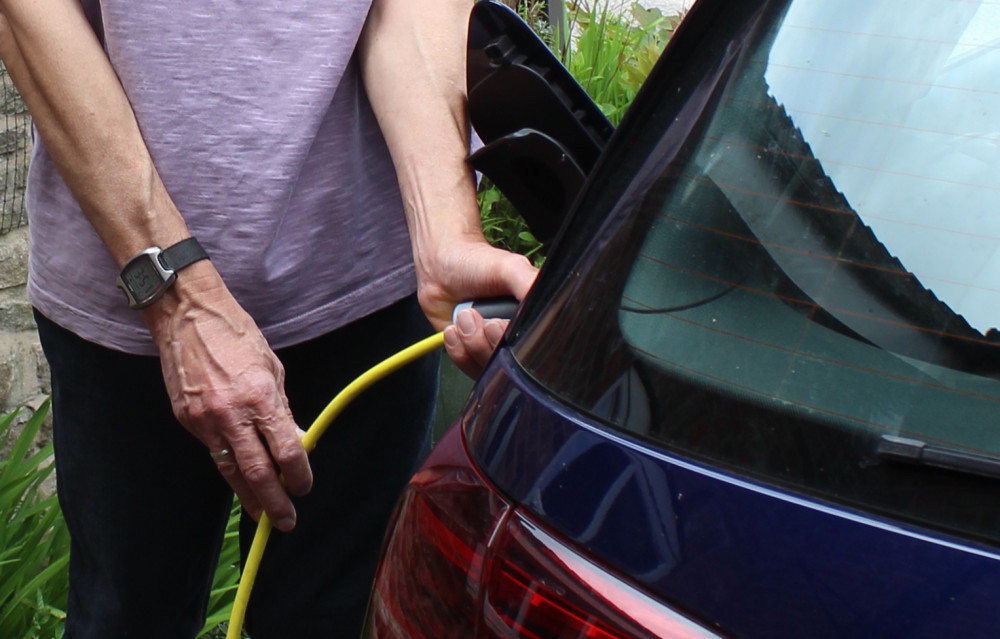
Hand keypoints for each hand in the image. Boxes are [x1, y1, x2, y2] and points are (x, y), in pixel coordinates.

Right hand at [143, 262, 311, 531]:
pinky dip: (228, 469)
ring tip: (261, 514)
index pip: (285, 451)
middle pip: (256, 472)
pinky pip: (212, 452)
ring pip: (230, 470)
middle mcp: (231, 414)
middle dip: (273, 501)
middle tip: (285, 522)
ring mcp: (205, 420)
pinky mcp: (186, 420)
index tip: (304, 487)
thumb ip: (283, 409)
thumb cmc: (237, 336)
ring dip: (248, 496)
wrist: (188, 316)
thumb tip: (296, 440)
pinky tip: (240, 481)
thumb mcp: (272, 368)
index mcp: (260, 398)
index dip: (298, 475)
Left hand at [415, 238, 537, 376]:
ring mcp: (494, 347)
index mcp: (534, 316)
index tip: (496, 323)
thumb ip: (529, 285)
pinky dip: (458, 350)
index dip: (515, 342)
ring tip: (464, 316)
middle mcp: (517, 335)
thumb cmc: (477, 263)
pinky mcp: (473, 355)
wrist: (438, 267)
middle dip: (488, 342)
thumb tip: (549, 308)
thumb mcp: (510, 268)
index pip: (536, 346)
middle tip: (475, 316)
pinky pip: (470, 368)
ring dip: (470, 344)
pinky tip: (454, 328)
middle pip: (513, 364)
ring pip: (490, 369)